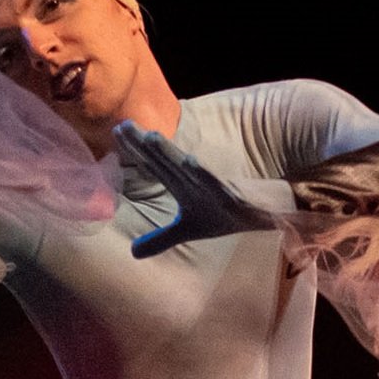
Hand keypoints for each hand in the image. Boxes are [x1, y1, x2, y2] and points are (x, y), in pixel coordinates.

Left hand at [114, 121, 275, 258]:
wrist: (264, 214)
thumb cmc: (223, 214)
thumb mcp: (189, 229)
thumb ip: (160, 238)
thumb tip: (132, 252)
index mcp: (182, 184)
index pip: (155, 164)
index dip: (135, 150)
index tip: (115, 131)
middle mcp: (195, 180)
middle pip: (165, 161)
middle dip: (144, 145)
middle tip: (122, 125)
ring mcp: (214, 186)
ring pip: (187, 167)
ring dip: (170, 153)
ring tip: (151, 137)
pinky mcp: (234, 194)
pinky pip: (218, 183)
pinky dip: (205, 174)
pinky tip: (192, 163)